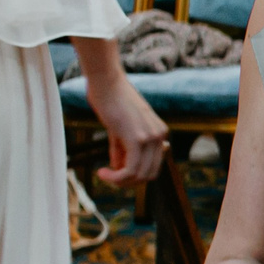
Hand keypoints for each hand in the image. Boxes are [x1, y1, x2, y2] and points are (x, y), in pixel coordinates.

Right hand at [82, 60, 168, 186]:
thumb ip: (123, 148)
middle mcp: (160, 136)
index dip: (135, 175)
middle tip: (109, 177)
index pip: (153, 165)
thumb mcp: (120, 128)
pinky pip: (131, 169)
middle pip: (150, 174)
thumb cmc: (110, 100)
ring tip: (104, 175)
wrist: (107, 81)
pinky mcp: (138, 138)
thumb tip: (119, 168)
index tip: (114, 172)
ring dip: (121, 181)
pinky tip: (103, 172)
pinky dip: (117, 177)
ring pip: (141, 175)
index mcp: (160, 132)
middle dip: (129, 182)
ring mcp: (152, 137)